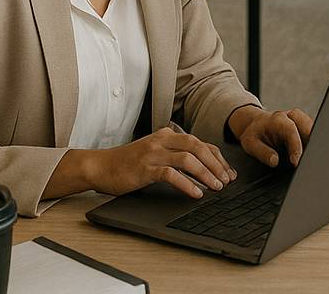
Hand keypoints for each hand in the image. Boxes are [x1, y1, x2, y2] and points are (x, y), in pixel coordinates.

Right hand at [82, 127, 234, 199]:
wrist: (100, 166)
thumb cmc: (128, 163)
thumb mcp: (156, 153)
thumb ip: (176, 155)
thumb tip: (204, 168)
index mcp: (168, 135)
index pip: (201, 143)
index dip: (217, 158)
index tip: (228, 172)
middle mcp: (163, 140)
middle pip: (199, 147)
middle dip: (216, 164)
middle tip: (226, 180)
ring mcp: (153, 153)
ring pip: (188, 160)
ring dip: (206, 174)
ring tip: (215, 187)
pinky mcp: (145, 168)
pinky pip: (171, 174)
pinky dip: (187, 184)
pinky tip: (195, 193)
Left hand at [229, 106, 314, 167]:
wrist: (256, 123)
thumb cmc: (254, 133)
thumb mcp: (250, 144)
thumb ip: (262, 152)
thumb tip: (275, 161)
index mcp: (278, 119)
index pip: (291, 131)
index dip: (296, 147)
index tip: (296, 161)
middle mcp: (291, 116)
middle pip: (308, 127)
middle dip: (311, 144)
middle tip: (309, 161)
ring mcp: (300, 120)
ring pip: (313, 130)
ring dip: (314, 143)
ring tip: (310, 159)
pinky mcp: (304, 125)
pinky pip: (312, 133)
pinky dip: (313, 143)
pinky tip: (310, 153)